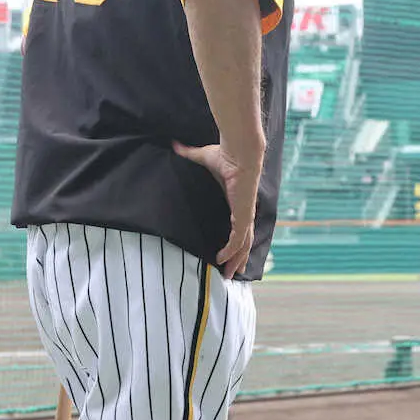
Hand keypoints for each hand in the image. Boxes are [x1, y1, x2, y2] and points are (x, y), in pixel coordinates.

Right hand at [173, 140, 262, 277]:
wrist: (239, 152)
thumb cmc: (225, 154)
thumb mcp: (203, 158)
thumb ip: (189, 154)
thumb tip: (174, 145)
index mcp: (237, 203)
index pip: (239, 227)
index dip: (235, 241)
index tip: (227, 253)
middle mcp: (244, 211)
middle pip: (245, 242)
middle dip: (238, 258)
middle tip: (229, 274)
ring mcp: (245, 214)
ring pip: (243, 245)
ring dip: (235, 260)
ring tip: (227, 274)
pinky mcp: (242, 215)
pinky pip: (237, 239)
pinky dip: (231, 250)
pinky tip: (222, 259)